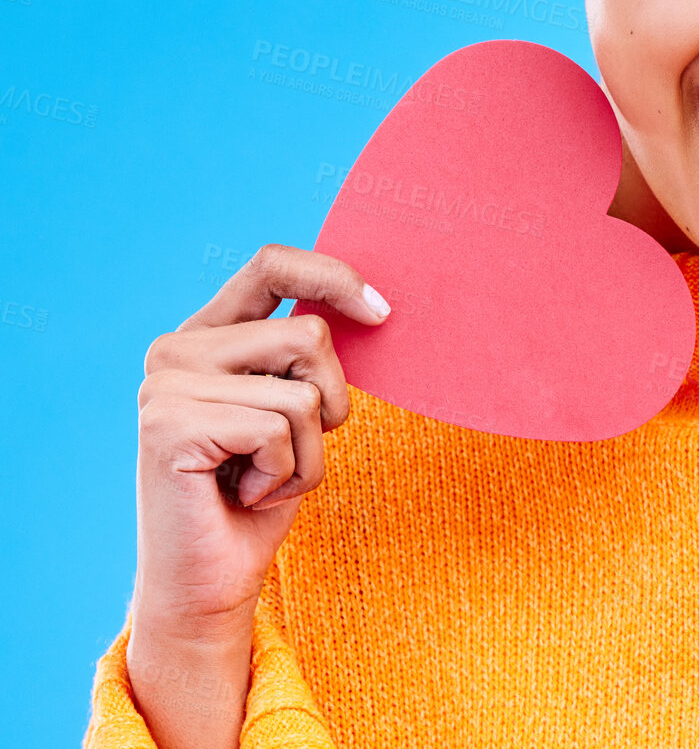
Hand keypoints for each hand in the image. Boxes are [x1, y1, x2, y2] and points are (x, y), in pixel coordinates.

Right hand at [127, 245, 388, 748]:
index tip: (381, 312)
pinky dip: (287, 474)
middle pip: (310, 334)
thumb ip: (307, 357)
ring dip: (310, 450)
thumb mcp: (294, 410)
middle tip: (289, 450)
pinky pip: (279, 430)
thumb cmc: (259, 495)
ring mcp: (165, 385)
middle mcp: (175, 349)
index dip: (334, 277)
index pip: (273, 264)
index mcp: (206, 334)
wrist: (209, 584)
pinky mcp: (170, 426)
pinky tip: (247, 494)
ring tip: (265, 477)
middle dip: (331, 402)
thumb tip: (373, 305)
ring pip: (302, 390)